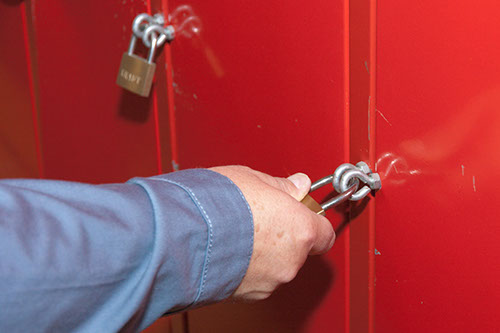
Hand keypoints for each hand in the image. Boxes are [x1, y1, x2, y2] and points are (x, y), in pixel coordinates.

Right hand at [209, 166, 334, 300]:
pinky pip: (257, 277)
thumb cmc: (218, 204)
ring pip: (277, 264)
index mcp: (301, 230)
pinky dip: (248, 266)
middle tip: (262, 216)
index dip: (312, 220)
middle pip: (300, 249)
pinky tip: (230, 248)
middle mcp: (291, 260)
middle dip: (284, 234)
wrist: (184, 234)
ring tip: (239, 232)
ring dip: (264, 251)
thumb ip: (283, 186)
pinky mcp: (248, 294)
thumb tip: (299, 184)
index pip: (325, 233)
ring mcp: (270, 280)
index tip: (300, 211)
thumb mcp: (254, 180)